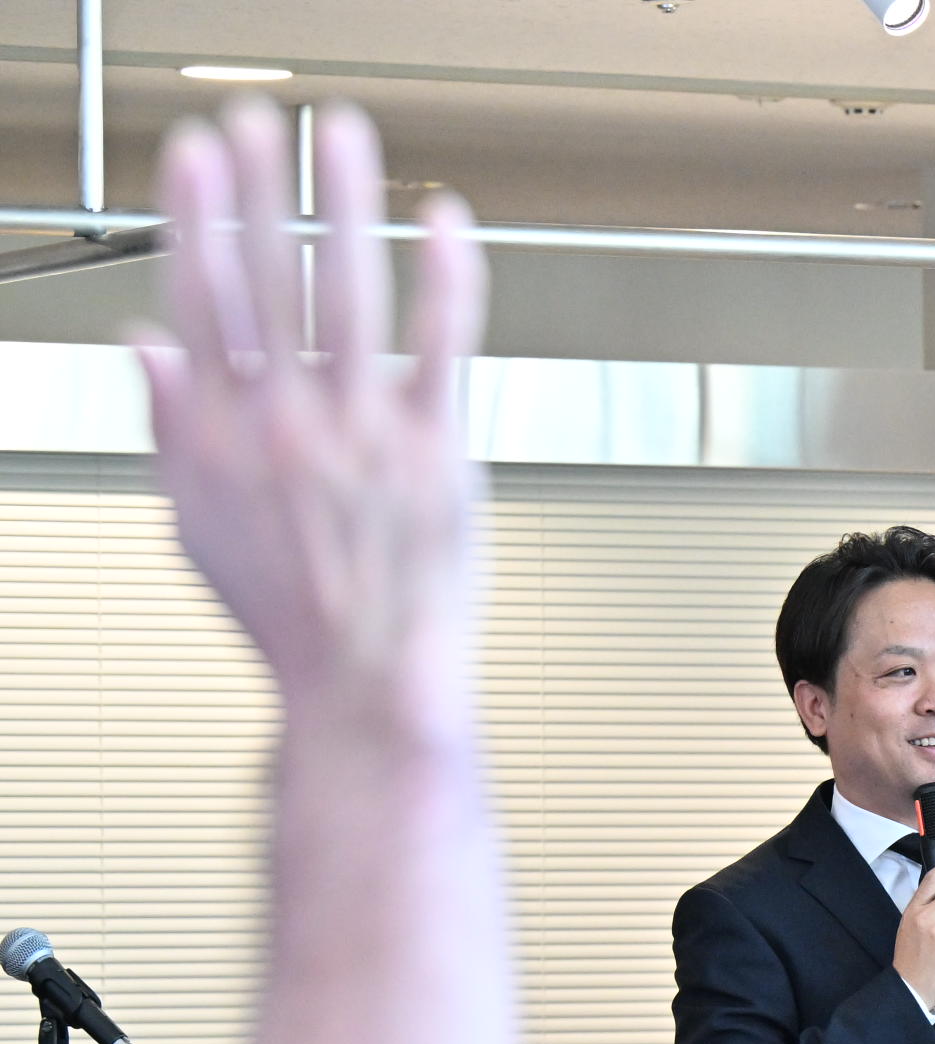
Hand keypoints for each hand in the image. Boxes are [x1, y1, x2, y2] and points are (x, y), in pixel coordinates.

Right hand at [133, 101, 483, 738]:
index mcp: (219, 434)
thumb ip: (169, 428)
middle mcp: (284, 422)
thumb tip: (144, 346)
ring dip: (339, 202)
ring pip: (346, 289)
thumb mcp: (194, 526)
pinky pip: (442, 344)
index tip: (194, 156)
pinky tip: (443, 221)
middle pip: (262, 276)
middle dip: (255, 186)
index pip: (199, 298)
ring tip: (339, 136)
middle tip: (254, 119)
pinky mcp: (435, 451)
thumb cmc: (292, 619)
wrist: (367, 688)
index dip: (195, 216)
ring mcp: (361, 433)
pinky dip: (445, 277)